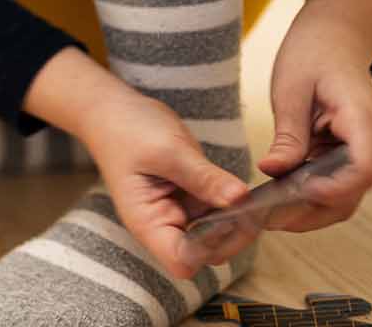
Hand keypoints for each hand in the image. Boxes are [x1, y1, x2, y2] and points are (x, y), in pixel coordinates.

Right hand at [28, 48, 250, 277]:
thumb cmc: (127, 131)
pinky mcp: (192, 199)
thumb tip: (241, 199)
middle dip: (234, 234)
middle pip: (207, 252)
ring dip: (240, 220)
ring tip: (258, 198)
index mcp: (148, 222)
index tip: (230, 218)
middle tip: (256, 206)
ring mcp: (180, 213)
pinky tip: (250, 192)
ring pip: (219, 233)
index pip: (182, 260)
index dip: (211, 247)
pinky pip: (221, 211)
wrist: (113, 111)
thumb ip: (204, 178)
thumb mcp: (167, 151)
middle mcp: (164, 224)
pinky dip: (237, 204)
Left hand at [258, 0, 371, 231]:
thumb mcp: (291, 89)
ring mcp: (358, 148)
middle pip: (351, 191)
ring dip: (307, 207)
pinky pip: (330, 180)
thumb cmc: (313, 53)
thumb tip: (273, 172)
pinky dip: (305, 193)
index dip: (335, 189)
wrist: (332, 36)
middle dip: (313, 210)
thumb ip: (288, 133)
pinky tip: (274, 197)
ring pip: (342, 193)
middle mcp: (368, 141)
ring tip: (265, 214)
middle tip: (267, 219)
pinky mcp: (342, 151)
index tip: (300, 196)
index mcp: (363, 121)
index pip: (362, 169)